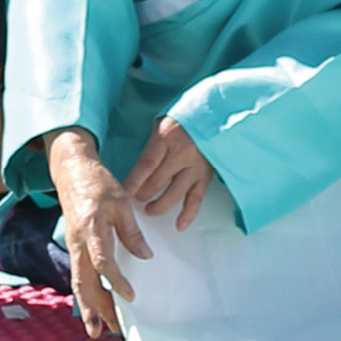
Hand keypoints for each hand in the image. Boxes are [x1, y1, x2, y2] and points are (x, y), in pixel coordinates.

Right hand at [45, 128, 148, 339]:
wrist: (71, 171)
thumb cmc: (97, 183)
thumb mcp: (121, 201)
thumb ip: (131, 231)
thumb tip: (145, 257)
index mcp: (90, 229)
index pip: (102, 262)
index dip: (115, 281)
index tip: (130, 296)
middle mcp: (77, 243)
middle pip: (83, 282)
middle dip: (94, 308)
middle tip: (106, 331)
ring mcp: (74, 247)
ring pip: (79, 283)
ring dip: (90, 307)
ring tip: (100, 329)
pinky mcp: (75, 248)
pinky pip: (79, 276)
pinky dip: (87, 294)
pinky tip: (96, 307)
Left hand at [119, 116, 215, 231]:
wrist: (217, 116)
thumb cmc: (186, 119)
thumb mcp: (162, 124)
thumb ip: (151, 145)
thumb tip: (136, 169)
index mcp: (167, 138)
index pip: (146, 165)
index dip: (133, 181)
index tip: (123, 192)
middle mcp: (182, 154)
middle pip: (157, 182)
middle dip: (142, 194)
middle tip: (134, 200)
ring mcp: (195, 167)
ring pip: (174, 194)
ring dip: (159, 206)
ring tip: (149, 210)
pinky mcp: (206, 177)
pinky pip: (196, 199)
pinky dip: (188, 214)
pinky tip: (180, 224)